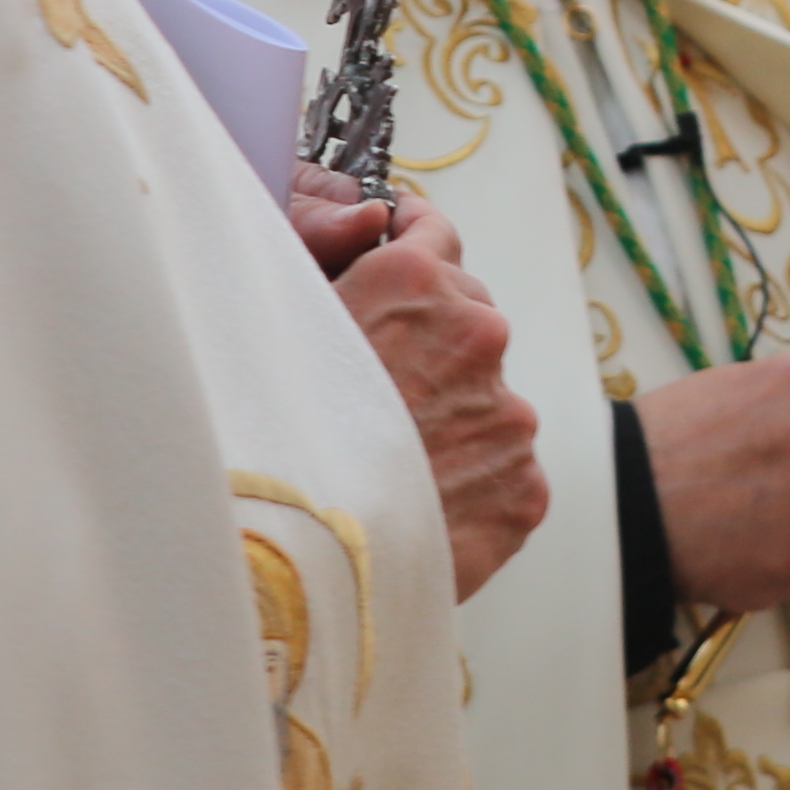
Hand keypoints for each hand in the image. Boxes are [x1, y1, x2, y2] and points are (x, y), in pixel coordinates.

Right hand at [293, 190, 546, 601]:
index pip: (433, 232)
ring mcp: (509, 415)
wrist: (287, 564)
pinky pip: (502, 473)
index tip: (402, 254)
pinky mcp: (526, 488)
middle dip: (432, 345)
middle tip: (376, 394)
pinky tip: (415, 507)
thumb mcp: (269, 317)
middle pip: (467, 322)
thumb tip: (366, 225)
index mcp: (414, 281)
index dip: (411, 246)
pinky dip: (469, 485)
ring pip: (486, 403)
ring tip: (388, 466)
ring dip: (450, 421)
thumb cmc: (262, 438)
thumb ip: (323, 258)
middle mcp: (478, 334)